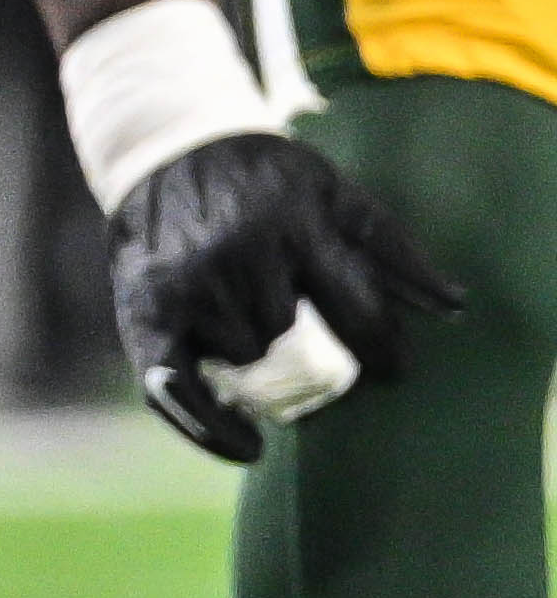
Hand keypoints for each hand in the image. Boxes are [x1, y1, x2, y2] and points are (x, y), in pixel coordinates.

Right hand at [111, 128, 464, 462]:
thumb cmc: (262, 176)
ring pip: (245, 359)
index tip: (393, 371)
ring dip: (256, 355)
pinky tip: (247, 447)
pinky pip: (177, 388)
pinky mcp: (143, 313)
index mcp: (293, 226)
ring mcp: (186, 287)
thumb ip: (392, 247)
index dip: (383, 350)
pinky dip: (210, 425)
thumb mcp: (333, 192)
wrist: (164, 150)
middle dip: (304, 340)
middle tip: (299, 330)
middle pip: (294, 339)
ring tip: (251, 329)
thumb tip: (454, 306)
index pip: (356, 311)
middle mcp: (237, 257)